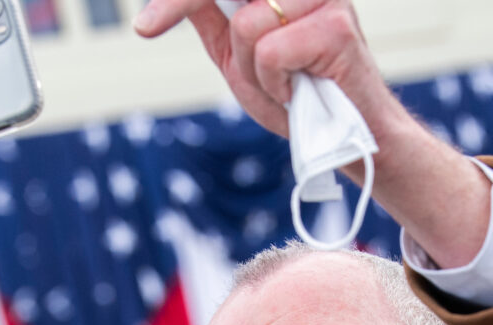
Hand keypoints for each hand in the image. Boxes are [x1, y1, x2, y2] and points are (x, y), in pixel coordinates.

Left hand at [133, 0, 490, 266]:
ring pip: (247, 25)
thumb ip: (214, 19)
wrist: (348, 142)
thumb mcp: (240, 58)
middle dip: (182, 2)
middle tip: (148, 27)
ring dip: (253, 70)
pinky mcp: (336, 23)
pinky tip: (299, 92)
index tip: (143, 23)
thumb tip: (171, 1)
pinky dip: (275, 83)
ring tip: (283, 86)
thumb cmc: (299, 99)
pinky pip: (270, 50)